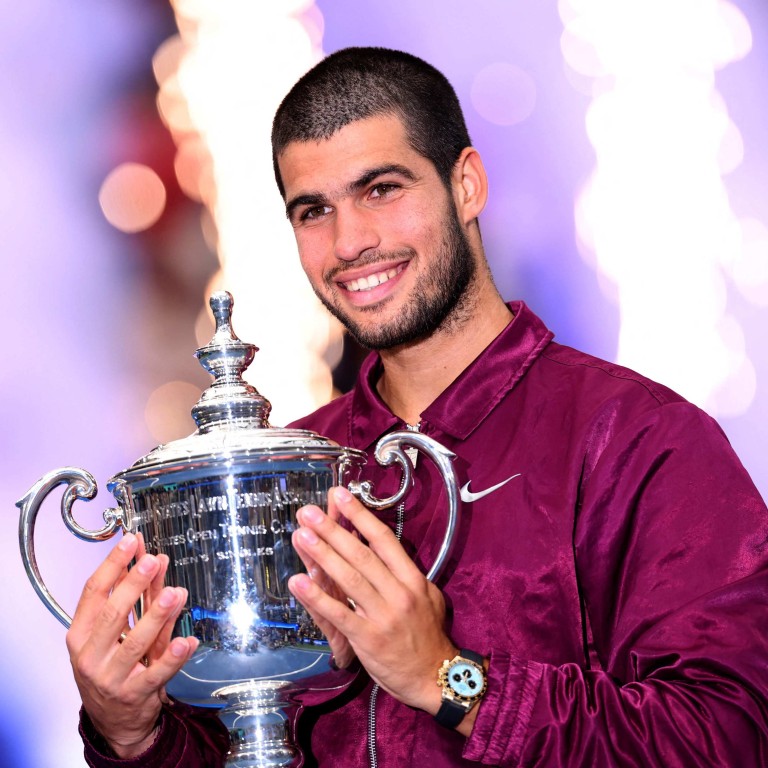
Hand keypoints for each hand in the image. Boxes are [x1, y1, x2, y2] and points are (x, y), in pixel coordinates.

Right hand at [66, 533, 197, 757]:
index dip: (112, 565)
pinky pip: (157, 673)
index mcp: (80, 634)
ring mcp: (111, 677)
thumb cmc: (111, 664)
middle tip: (152, 561)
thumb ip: (136, 594)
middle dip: (134, 585)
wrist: (113, 720)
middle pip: (113, 614)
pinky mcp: (135, 694)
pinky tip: (187, 641)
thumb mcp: (115, 630)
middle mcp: (91, 655)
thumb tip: (152, 556)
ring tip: (174, 593)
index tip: (130, 542)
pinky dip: (173, 657)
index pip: (93, 593)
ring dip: (157, 616)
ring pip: (136, 642)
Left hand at [288, 487, 455, 713]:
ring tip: (301, 535)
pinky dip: (317, 597)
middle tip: (308, 512)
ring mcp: (382, 615)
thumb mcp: (428, 596)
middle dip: (332, 530)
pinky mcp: (367, 639)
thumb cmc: (428, 634)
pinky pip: (338, 613)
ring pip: (348, 579)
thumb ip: (406, 572)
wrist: (435, 677)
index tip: (340, 496)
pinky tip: (299, 581)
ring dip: (322, 554)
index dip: (360, 516)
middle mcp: (398, 592)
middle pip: (360, 555)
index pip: (383, 540)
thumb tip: (383, 547)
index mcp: (412, 579)